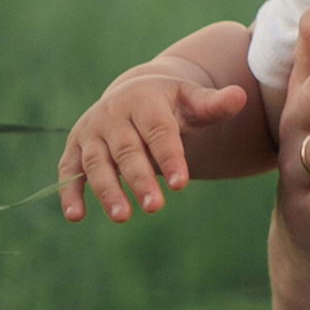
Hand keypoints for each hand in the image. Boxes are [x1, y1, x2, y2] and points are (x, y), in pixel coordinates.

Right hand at [58, 64, 251, 223]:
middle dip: (139, 179)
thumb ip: (215, 104)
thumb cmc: (172, 104)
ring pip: (96, 163)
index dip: (170, 156)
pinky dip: (69, 192)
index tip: (182, 184)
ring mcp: (91, 132)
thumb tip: (240, 98)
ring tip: (122, 217)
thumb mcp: (193, 100)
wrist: (136, 92)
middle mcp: (113, 114)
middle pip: (127, 150)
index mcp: (144, 99)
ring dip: (106, 190)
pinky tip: (76, 216)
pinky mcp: (75, 149)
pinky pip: (69, 171)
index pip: (158, 131)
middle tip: (155, 207)